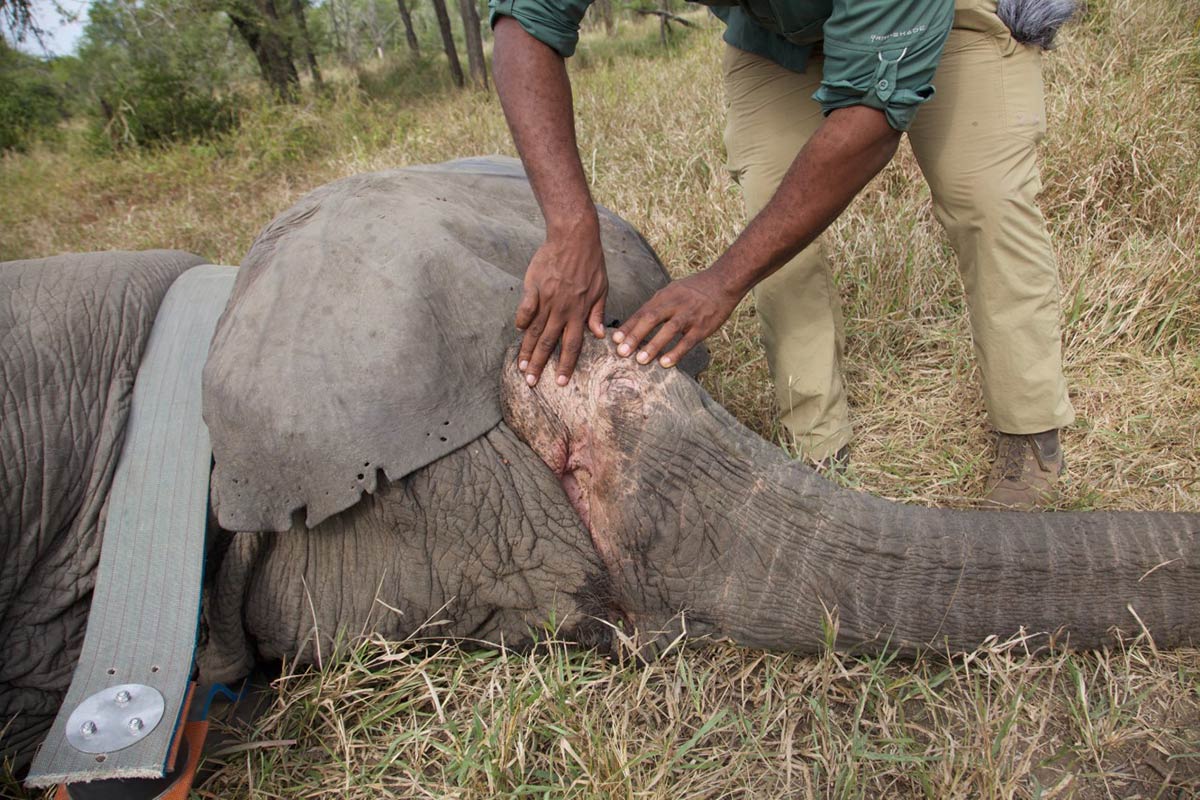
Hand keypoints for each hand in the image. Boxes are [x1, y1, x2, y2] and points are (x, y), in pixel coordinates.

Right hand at [516, 227, 607, 385]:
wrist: (574, 237)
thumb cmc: (591, 262)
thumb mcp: (602, 289)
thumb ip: (598, 313)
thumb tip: (599, 335)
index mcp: (580, 312)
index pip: (572, 345)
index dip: (565, 365)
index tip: (560, 381)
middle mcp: (562, 309)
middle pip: (549, 343)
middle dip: (539, 365)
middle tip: (531, 382)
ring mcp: (547, 298)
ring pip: (535, 330)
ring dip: (527, 350)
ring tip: (520, 366)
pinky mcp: (534, 286)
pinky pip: (525, 308)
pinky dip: (522, 320)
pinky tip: (519, 331)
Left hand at [611, 269, 740, 368]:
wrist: (723, 282)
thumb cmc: (694, 289)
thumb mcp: (672, 291)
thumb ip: (656, 306)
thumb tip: (636, 322)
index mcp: (664, 296)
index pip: (642, 312)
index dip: (628, 326)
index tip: (614, 340)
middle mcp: (674, 304)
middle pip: (651, 318)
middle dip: (635, 336)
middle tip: (622, 352)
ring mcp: (689, 315)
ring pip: (669, 330)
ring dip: (653, 345)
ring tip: (640, 360)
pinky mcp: (703, 326)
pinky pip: (688, 341)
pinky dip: (676, 352)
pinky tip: (665, 363)